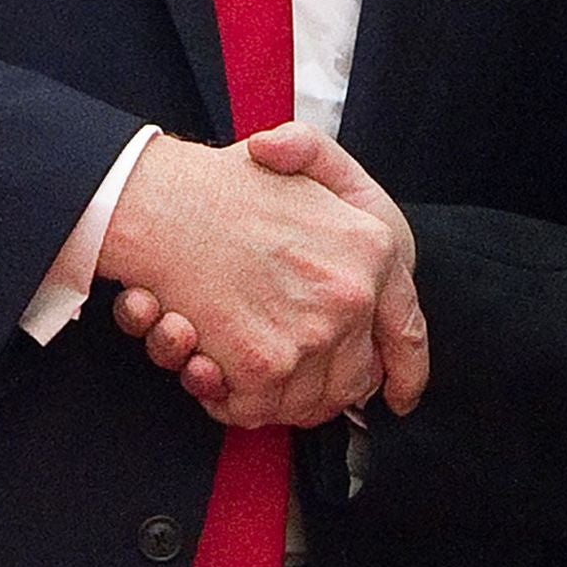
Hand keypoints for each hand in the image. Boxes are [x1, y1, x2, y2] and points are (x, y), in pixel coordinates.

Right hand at [113, 123, 426, 420]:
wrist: (160, 202)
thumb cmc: (222, 182)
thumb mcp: (303, 155)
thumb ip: (335, 179)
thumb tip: (350, 249)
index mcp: (375, 247)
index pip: (406, 332)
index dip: (404, 371)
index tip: (397, 395)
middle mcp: (354, 295)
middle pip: (353, 381)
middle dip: (320, 390)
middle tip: (282, 377)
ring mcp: (313, 334)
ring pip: (304, 404)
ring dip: (269, 398)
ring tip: (228, 363)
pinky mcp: (266, 366)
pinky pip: (255, 410)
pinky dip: (225, 401)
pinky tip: (202, 364)